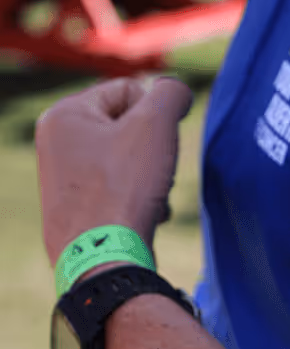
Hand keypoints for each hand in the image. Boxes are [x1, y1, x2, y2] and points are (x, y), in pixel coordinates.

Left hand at [35, 77, 192, 267]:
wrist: (103, 257)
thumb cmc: (124, 187)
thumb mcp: (155, 126)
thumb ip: (171, 93)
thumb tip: (175, 90)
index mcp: (64, 114)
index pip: (129, 90)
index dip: (155, 115)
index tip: (157, 144)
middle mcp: (54, 143)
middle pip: (127, 125)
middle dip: (152, 148)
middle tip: (154, 171)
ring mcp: (61, 178)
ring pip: (126, 159)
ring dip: (150, 174)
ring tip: (150, 196)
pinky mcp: (73, 209)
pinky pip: (117, 188)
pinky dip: (138, 198)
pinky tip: (144, 215)